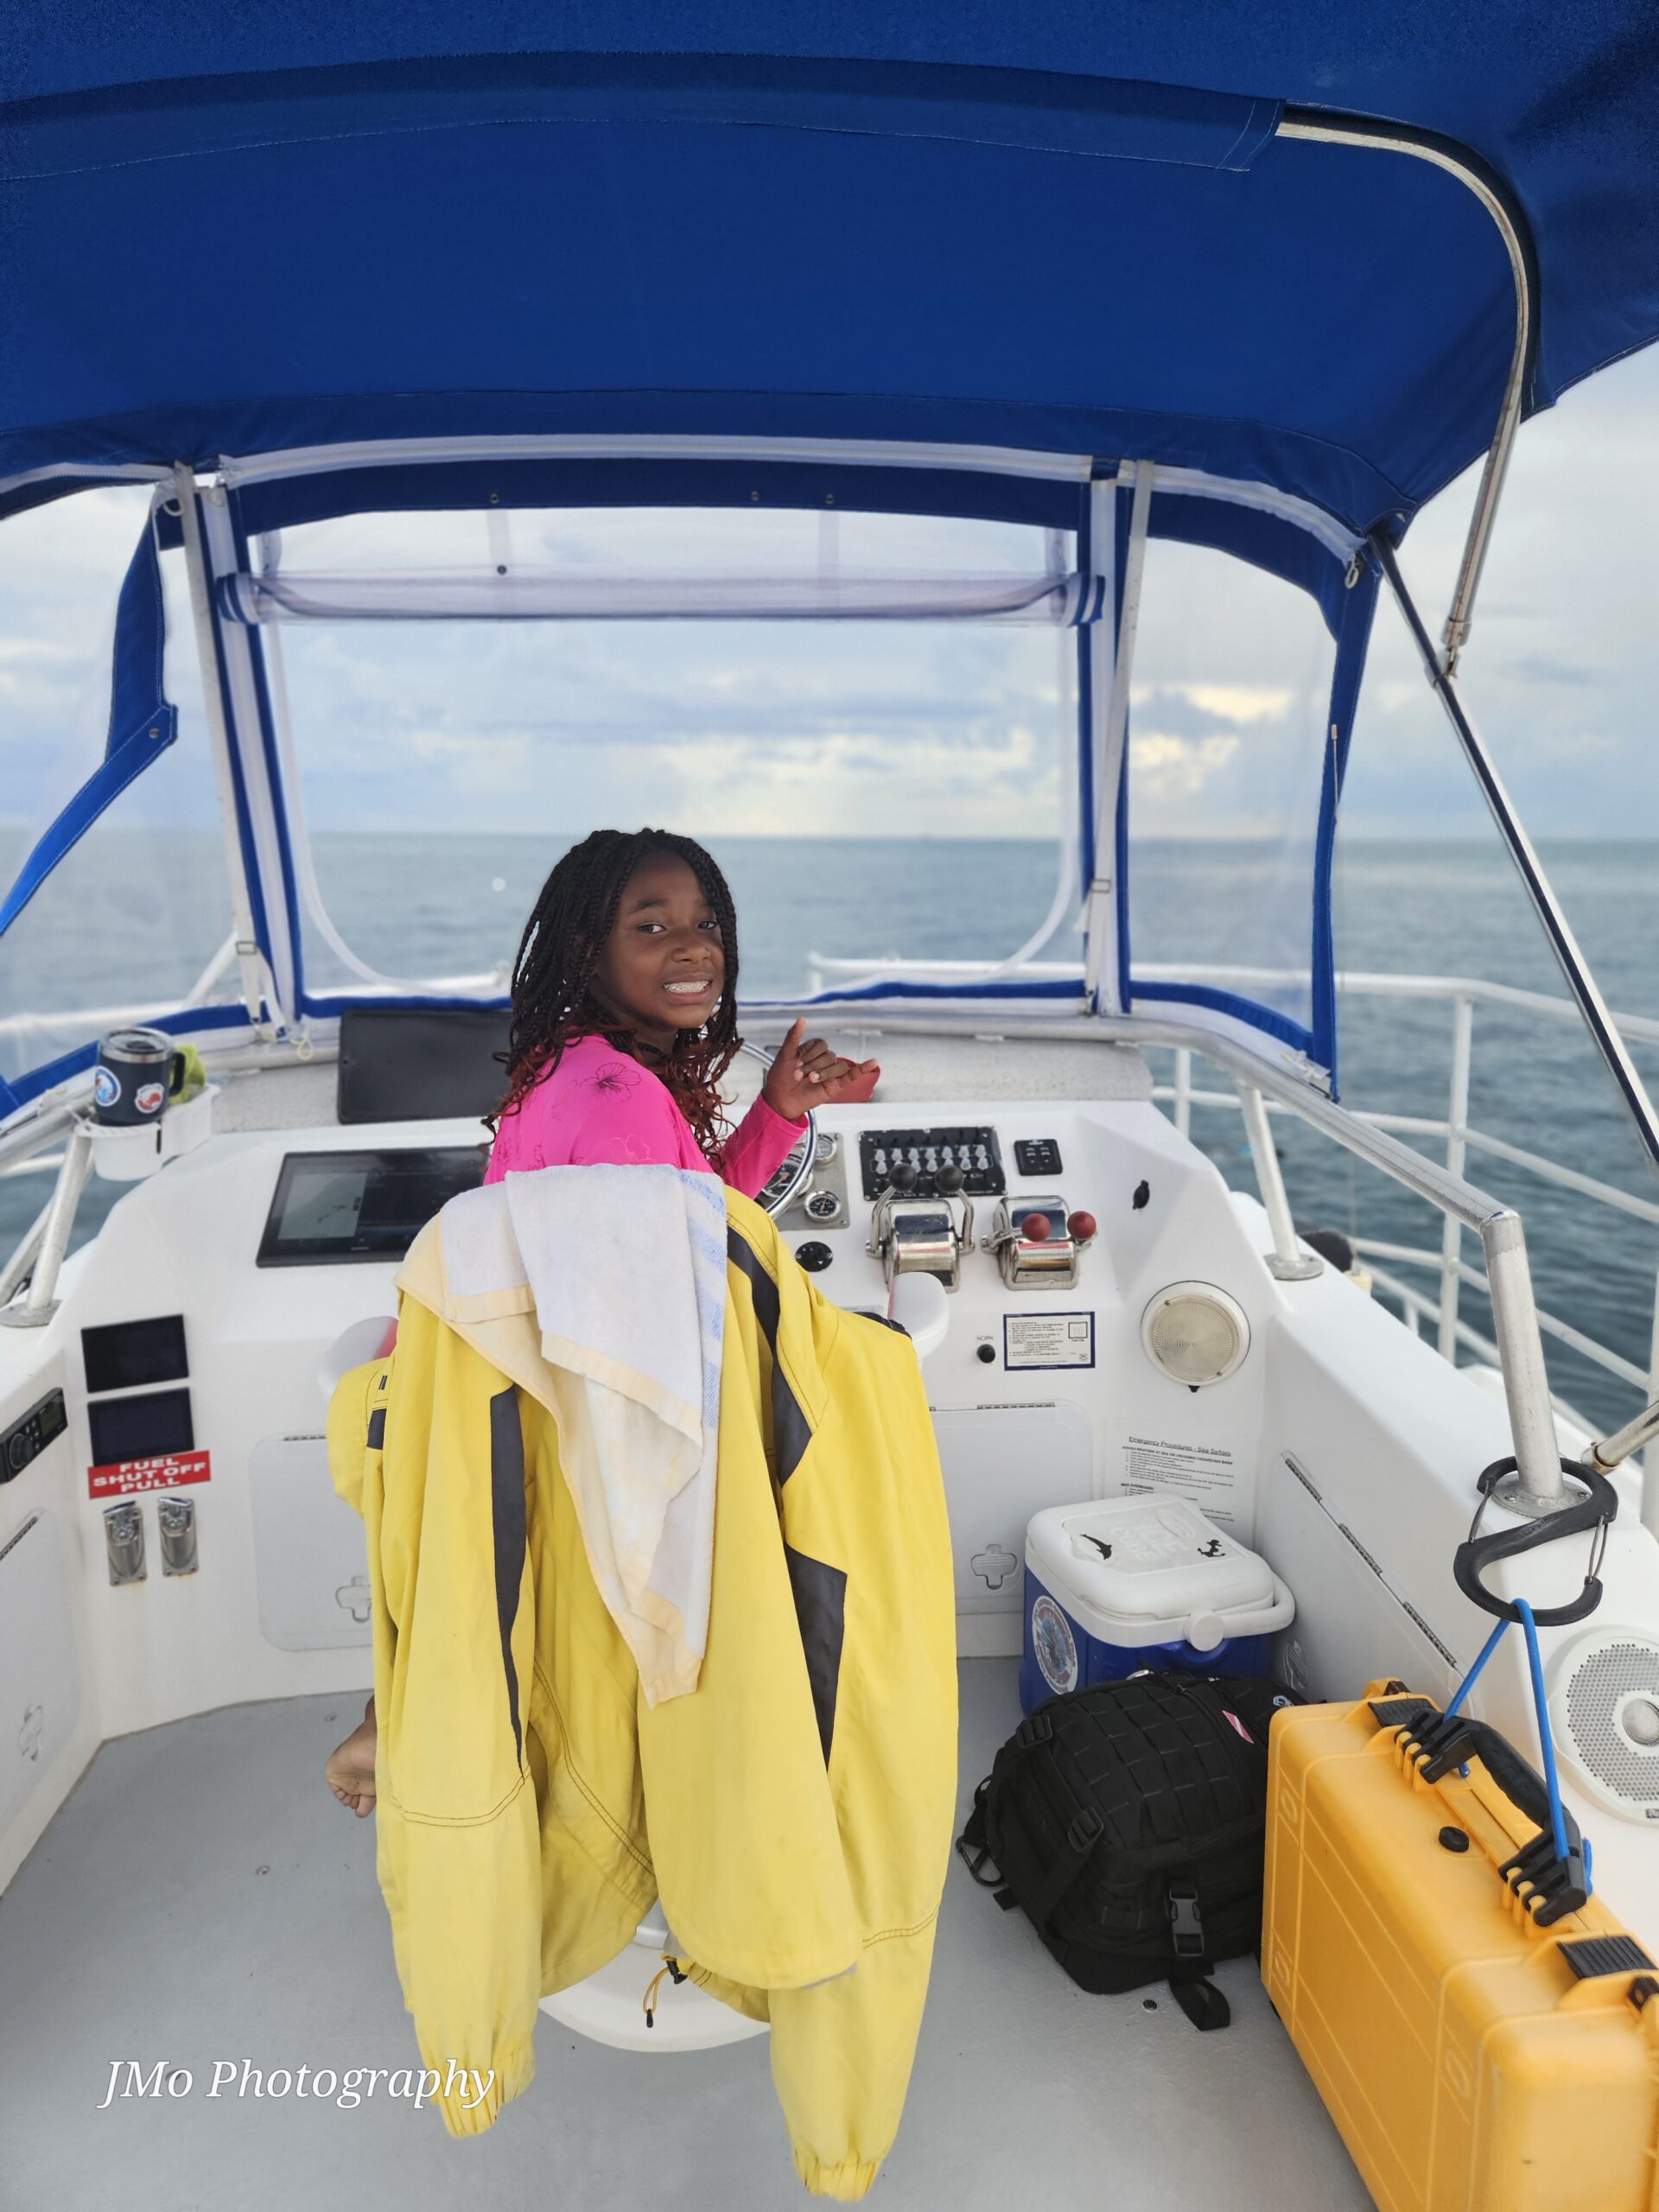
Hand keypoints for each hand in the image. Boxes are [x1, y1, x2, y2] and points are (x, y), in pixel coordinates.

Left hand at [761, 1017, 880, 1120]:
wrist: (779, 1099)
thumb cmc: (780, 1078)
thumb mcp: (785, 1054)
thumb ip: (793, 1036)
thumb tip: (802, 1018)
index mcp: (813, 1051)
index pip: (821, 1044)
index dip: (810, 1053)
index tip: (795, 1063)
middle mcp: (824, 1060)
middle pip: (829, 1055)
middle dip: (812, 1064)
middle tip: (798, 1075)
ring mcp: (831, 1072)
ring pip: (837, 1066)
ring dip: (824, 1072)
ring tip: (810, 1079)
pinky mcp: (836, 1085)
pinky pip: (852, 1075)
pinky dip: (863, 1069)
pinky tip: (873, 1062)